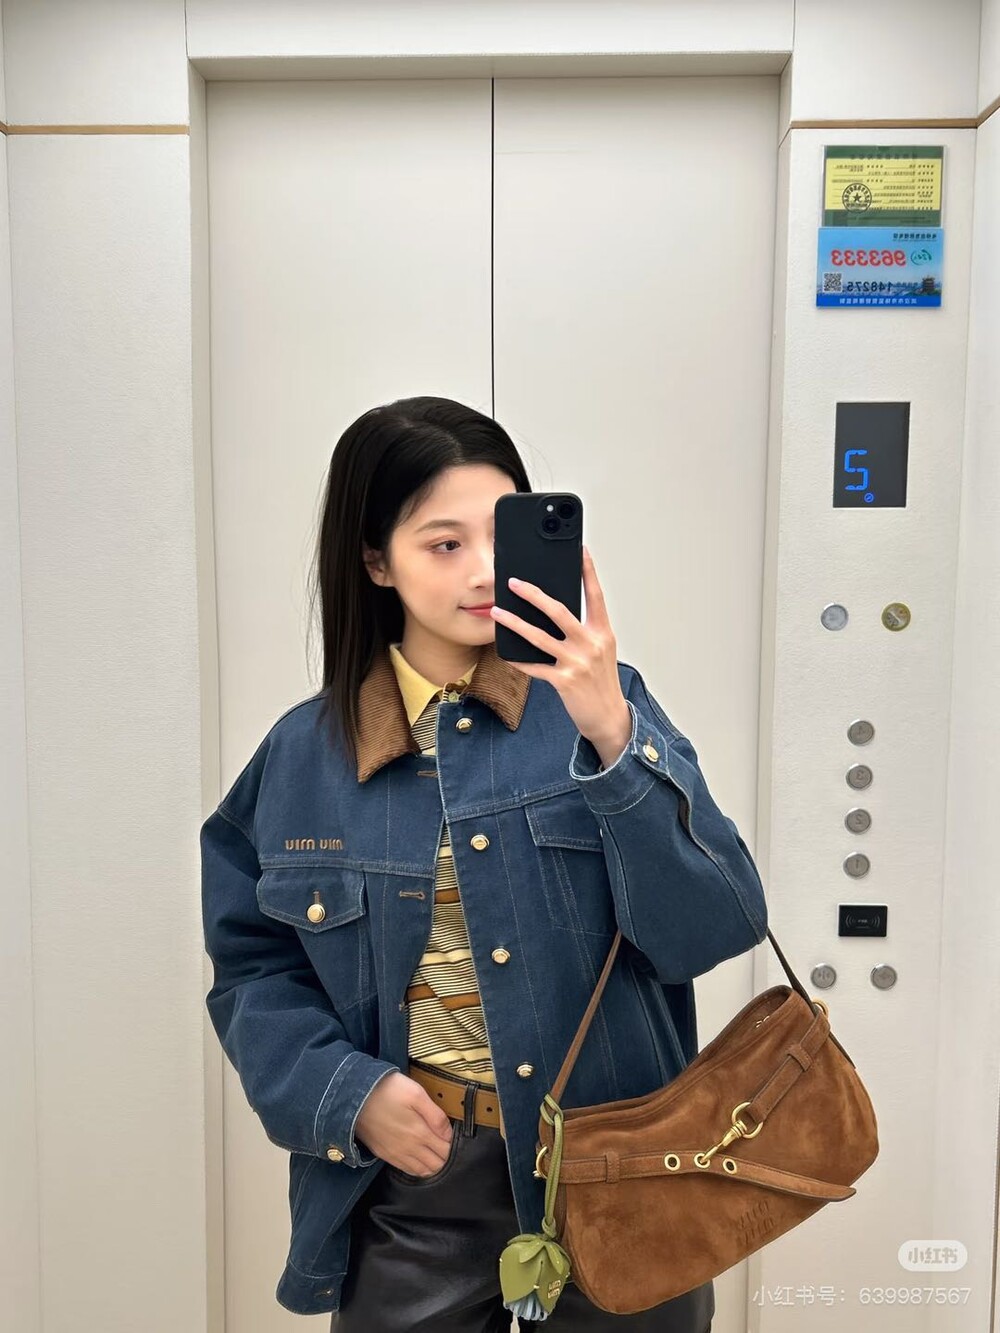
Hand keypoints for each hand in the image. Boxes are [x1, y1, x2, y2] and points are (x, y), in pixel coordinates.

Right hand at [355, 1071, 453, 1174]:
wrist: (354, 1097)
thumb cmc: (387, 1090)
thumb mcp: (416, 1093)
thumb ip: (435, 1115)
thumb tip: (449, 1133)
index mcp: (420, 1133)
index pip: (446, 1150)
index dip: (454, 1146)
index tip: (455, 1137)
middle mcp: (409, 1149)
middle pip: (437, 1164)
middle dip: (446, 1157)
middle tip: (448, 1145)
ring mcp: (396, 1155)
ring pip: (423, 1171)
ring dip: (434, 1166)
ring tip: (438, 1154)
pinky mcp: (385, 1155)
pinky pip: (408, 1171)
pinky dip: (418, 1170)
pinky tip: (421, 1161)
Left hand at [490, 545, 630, 763]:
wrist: (609, 718)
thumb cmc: (601, 683)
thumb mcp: (600, 652)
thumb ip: (583, 632)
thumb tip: (555, 613)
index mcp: (603, 633)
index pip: (595, 596)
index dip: (588, 571)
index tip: (580, 550)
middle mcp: (591, 644)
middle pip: (560, 611)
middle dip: (534, 594)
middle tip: (514, 582)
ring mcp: (577, 663)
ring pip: (540, 638)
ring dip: (516, 623)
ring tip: (499, 612)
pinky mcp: (564, 681)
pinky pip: (535, 667)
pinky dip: (519, 659)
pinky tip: (505, 652)